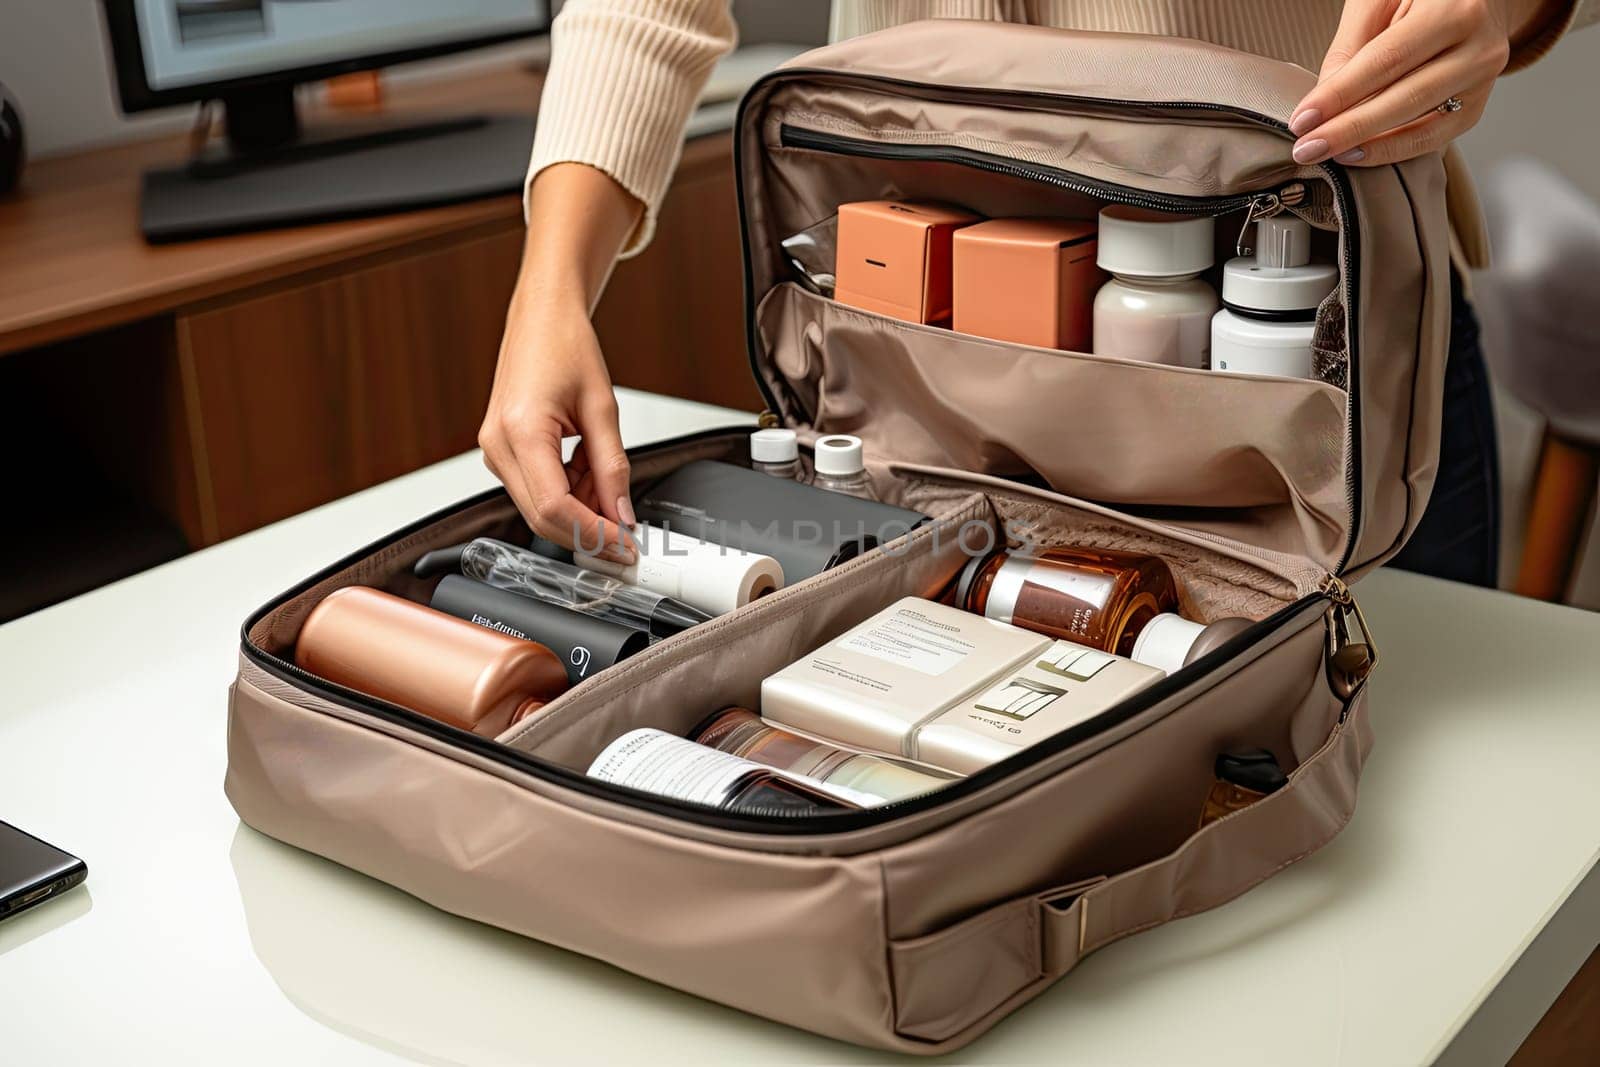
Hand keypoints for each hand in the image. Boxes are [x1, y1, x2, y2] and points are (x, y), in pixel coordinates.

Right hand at [480, 162, 645, 561]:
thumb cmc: (564, 344)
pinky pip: (535, 488)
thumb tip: (622, 514)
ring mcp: (494, 449)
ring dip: (579, 509)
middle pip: (542, 518)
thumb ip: (613, 467)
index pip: (555, 508)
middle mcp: (498, 445)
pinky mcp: (501, 450)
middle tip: (626, 537)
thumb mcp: (602, 408)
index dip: (592, 534)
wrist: (541, 316)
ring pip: (539, 507)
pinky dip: (568, 491)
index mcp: (521, 431)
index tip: (624, 545)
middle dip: (588, 531)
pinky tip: (587, 471)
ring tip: (606, 479)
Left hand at [1289, 0, 1534, 166]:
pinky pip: (1435, 138)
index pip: (1387, 59)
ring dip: (1371, 146)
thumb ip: (1351, 46)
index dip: (1341, 93)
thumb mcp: (1380, 0)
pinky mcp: (1478, 104)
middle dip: (1350, 129)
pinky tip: (1361, 153)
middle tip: (1307, 148)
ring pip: (1425, 126)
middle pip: (1407, 97)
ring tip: (1330, 154)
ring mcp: (1484, 77)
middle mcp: (1478, 43)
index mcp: (1453, 6)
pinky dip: (1395, 149)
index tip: (1303, 119)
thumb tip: (1324, 101)